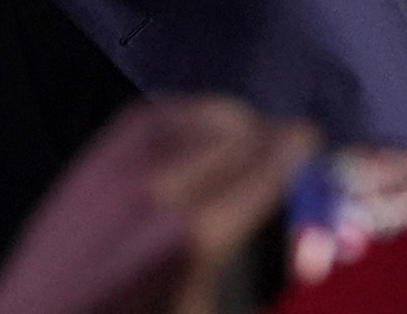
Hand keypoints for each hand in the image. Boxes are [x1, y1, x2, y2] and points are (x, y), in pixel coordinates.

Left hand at [0, 96, 315, 313]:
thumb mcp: (206, 312)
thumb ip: (255, 271)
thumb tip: (302, 239)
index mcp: (192, 236)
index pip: (265, 165)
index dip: (301, 149)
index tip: (320, 145)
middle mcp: (154, 188)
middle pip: (235, 129)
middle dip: (272, 136)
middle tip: (295, 152)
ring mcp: (114, 169)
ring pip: (192, 112)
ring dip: (231, 120)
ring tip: (252, 139)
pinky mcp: (86, 165)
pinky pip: (146, 117)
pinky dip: (183, 116)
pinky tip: (201, 133)